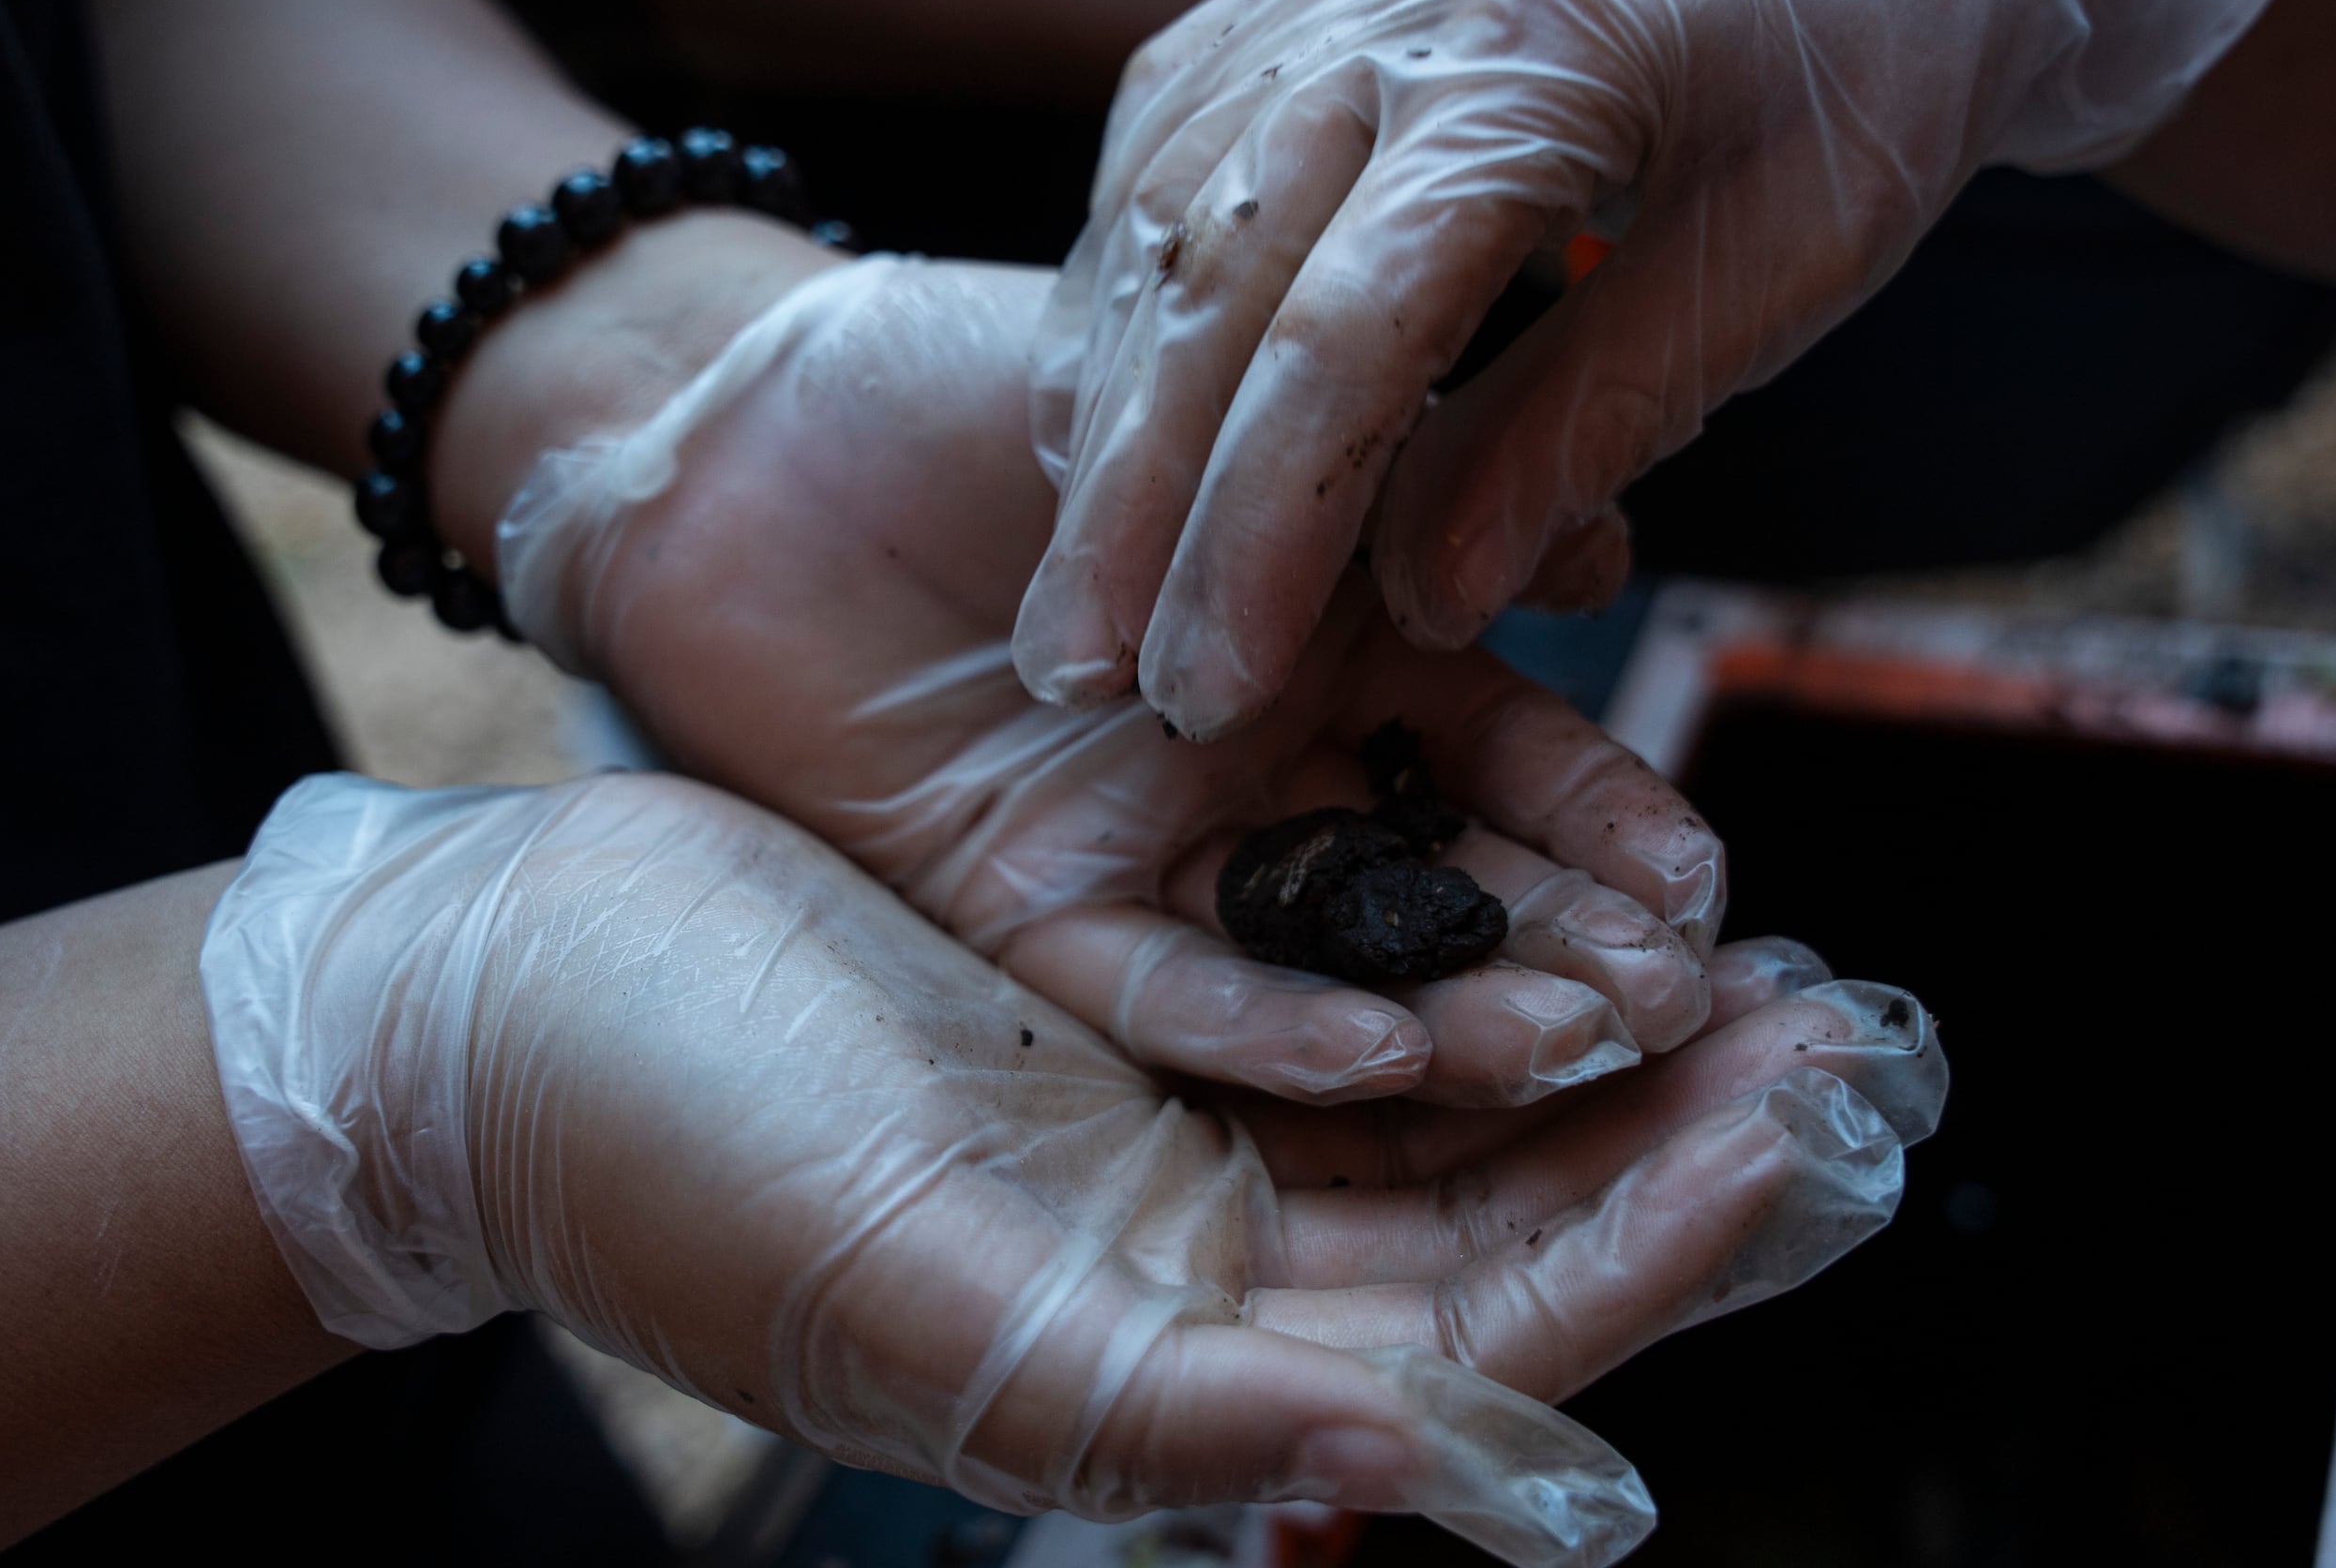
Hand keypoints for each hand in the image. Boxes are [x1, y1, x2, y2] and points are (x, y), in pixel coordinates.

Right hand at [203, 772, 1944, 1559]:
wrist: (499, 990)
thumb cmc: (663, 1159)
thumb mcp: (910, 1295)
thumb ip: (1162, 1409)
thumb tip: (1425, 1489)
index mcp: (1155, 1376)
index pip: (1473, 1348)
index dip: (1649, 1247)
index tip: (1801, 1134)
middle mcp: (1185, 1263)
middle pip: (1493, 1224)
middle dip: (1671, 1135)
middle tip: (1835, 1020)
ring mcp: (1159, 1117)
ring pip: (1440, 1093)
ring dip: (1589, 1023)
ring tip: (1745, 935)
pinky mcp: (1121, 978)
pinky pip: (1336, 955)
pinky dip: (1455, 917)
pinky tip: (1552, 845)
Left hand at [497, 258, 1723, 1106]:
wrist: (726, 423)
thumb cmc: (952, 369)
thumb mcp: (1210, 405)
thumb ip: (1383, 484)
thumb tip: (1589, 546)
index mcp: (1323, 635)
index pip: (1505, 758)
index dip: (1610, 826)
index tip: (1714, 890)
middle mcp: (1255, 764)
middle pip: (1439, 889)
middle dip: (1566, 954)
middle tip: (1683, 1011)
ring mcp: (1146, 846)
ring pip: (1322, 964)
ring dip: (1448, 1019)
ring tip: (1571, 1048)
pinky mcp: (1023, 911)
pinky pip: (1164, 990)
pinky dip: (1270, 1026)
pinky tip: (1383, 1051)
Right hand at [1018, 0, 2299, 737]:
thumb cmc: (1866, 77)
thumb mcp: (1781, 272)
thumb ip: (1588, 429)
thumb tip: (1418, 604)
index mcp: (1523, 56)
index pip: (1338, 336)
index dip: (1258, 533)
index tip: (1211, 686)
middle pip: (1206, 285)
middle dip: (1135, 505)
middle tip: (1086, 676)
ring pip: (1151, 226)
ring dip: (1106, 421)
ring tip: (1079, 592)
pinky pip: (1158, 164)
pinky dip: (1123, 312)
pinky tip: (1106, 435)